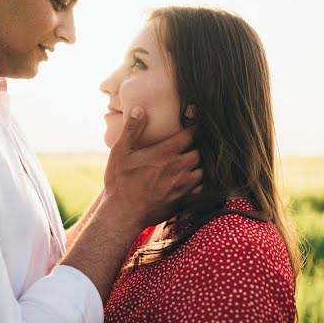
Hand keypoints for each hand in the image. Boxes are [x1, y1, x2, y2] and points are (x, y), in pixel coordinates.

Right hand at [103, 106, 201, 227]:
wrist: (122, 214)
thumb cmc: (120, 182)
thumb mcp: (120, 151)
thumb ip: (132, 129)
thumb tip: (139, 108)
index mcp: (165, 153)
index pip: (190, 135)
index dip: (194, 128)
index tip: (195, 124)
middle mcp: (178, 167)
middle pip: (200, 152)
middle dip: (199, 146)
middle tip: (197, 143)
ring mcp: (182, 185)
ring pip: (203, 170)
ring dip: (201, 164)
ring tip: (197, 160)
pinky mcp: (183, 200)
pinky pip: (201, 188)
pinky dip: (201, 182)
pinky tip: (194, 179)